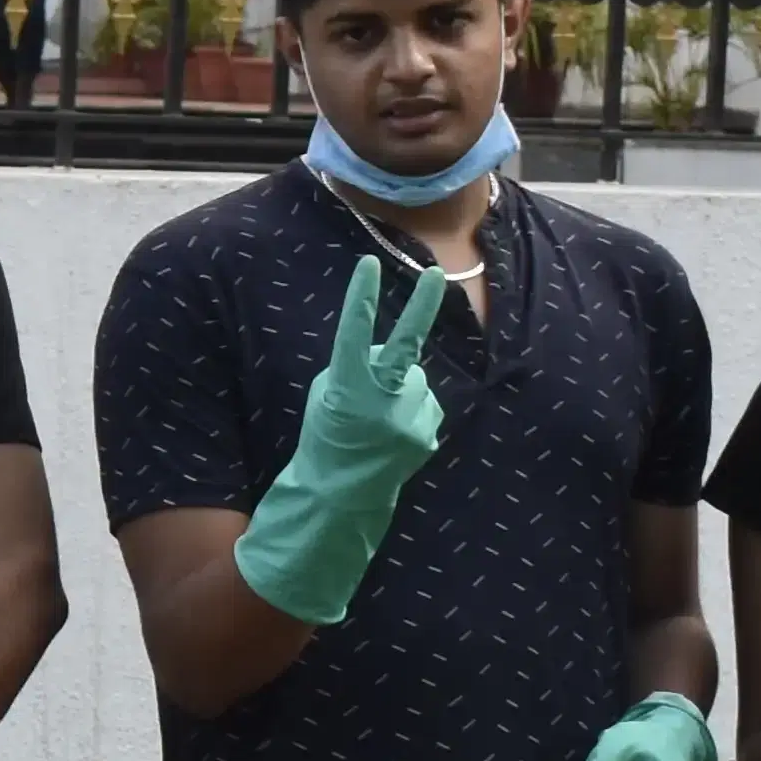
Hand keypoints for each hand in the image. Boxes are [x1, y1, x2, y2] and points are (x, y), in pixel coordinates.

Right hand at [230, 258, 454, 627]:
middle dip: (422, 305)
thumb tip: (388, 357)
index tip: (367, 264)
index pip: (355, 331)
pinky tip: (392, 434)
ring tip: (377, 418)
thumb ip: (356, 370)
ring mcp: (410, 416)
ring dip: (400, 389)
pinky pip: (423, 405)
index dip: (362, 297)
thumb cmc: (323, 439)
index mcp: (348, 384)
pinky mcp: (427, 432)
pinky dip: (411, 412)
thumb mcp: (325, 396)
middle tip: (437, 272)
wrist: (340, 496)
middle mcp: (383, 397)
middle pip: (407, 343)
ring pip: (413, 380)